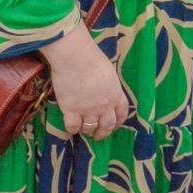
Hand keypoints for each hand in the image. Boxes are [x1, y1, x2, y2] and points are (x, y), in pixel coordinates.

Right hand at [41, 24, 127, 140]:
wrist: (75, 57)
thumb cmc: (92, 58)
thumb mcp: (109, 72)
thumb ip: (108, 85)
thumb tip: (104, 88)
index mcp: (116, 95)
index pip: (121, 114)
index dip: (117, 122)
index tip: (113, 126)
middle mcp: (105, 106)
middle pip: (107, 125)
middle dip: (103, 132)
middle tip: (97, 135)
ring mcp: (88, 110)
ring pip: (90, 128)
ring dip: (87, 130)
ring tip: (83, 129)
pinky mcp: (71, 110)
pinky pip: (73, 126)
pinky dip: (72, 129)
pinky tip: (70, 126)